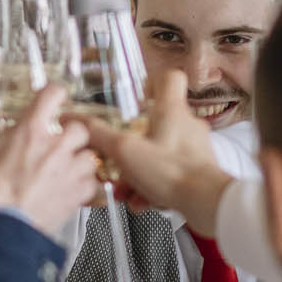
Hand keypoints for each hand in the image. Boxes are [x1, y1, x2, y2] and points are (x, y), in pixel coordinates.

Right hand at [0, 87, 99, 234]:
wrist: (1, 227)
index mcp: (30, 130)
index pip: (53, 94)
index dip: (54, 94)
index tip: (51, 99)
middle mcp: (56, 146)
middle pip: (79, 127)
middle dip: (70, 134)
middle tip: (57, 142)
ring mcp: (70, 170)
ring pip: (89, 156)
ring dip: (80, 160)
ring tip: (66, 167)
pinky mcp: (77, 194)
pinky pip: (91, 184)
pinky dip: (84, 186)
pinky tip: (70, 190)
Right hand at [84, 70, 233, 235]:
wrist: (206, 203)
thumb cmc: (173, 173)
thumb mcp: (125, 151)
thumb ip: (98, 135)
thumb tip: (75, 122)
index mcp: (171, 110)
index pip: (168, 78)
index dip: (150, 83)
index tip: (136, 94)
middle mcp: (186, 126)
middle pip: (155, 124)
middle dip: (133, 144)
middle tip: (119, 155)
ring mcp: (194, 149)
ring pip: (160, 154)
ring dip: (139, 172)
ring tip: (126, 190)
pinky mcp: (198, 171)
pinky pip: (169, 174)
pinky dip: (153, 188)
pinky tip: (142, 202)